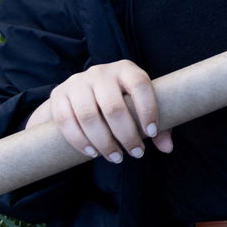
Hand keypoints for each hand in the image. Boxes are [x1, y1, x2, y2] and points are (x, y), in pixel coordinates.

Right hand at [25, 59, 171, 161]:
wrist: (81, 93)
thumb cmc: (121, 102)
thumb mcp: (139, 106)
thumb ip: (158, 126)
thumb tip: (167, 148)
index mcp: (126, 70)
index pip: (140, 85)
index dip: (148, 110)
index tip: (152, 133)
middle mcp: (100, 72)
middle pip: (113, 107)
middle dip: (126, 135)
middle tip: (135, 154)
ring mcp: (77, 82)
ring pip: (88, 116)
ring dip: (103, 142)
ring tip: (116, 157)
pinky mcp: (58, 95)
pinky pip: (66, 121)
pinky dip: (79, 141)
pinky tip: (92, 153)